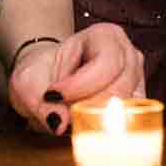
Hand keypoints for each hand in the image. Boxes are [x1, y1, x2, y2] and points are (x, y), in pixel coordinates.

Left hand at [7, 22, 144, 135]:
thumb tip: (59, 124)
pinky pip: (128, 122)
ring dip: (97, 120)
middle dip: (89, 107)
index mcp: (106, 36)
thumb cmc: (41, 74)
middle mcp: (128, 55)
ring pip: (126, 108)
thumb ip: (41, 104)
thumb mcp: (29, 84)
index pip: (106, 63)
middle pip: (120, 88)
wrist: (47, 81)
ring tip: (71, 118)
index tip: (53, 96)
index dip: (81, 85)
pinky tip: (85, 127)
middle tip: (62, 115)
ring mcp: (135, 81)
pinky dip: (106, 129)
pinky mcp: (135, 104)